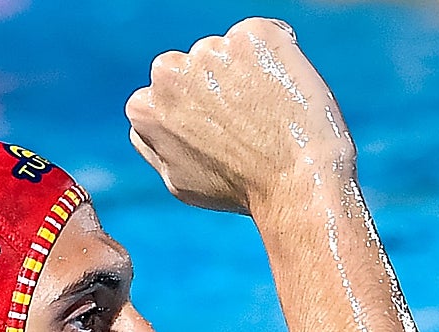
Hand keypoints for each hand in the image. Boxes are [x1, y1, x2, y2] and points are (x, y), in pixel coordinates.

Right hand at [125, 18, 355, 216]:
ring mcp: (212, 50)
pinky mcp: (253, 34)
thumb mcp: (177, 181)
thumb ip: (157, 144)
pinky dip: (274, 57)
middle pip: (189, 69)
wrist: (294, 179)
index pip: (162, 98)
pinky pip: (262, 39)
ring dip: (244, 72)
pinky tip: (284, 92)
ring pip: (226, 53)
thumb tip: (152, 125)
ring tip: (268, 113)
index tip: (215, 132)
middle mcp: (168, 71)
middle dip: (210, 86)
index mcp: (144, 108)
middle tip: (243, 122)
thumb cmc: (238, 189)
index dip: (192, 114)